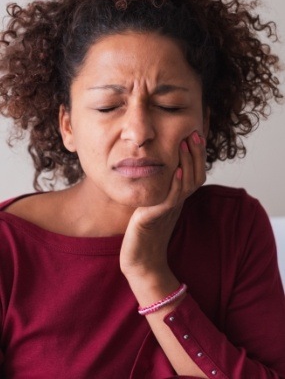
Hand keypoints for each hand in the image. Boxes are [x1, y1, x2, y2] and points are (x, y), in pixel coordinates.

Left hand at [120, 130, 206, 281]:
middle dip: (195, 154)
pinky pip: (170, 199)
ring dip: (187, 163)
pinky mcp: (156, 218)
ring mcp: (169, 211)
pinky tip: (174, 170)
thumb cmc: (144, 235)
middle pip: (195, 176)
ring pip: (186, 184)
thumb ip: (160, 191)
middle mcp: (177, 204)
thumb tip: (160, 172)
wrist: (141, 262)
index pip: (194, 174)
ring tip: (185, 143)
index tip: (194, 134)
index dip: (197, 156)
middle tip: (194, 133)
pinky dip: (175, 184)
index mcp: (178, 199)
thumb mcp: (154, 207)